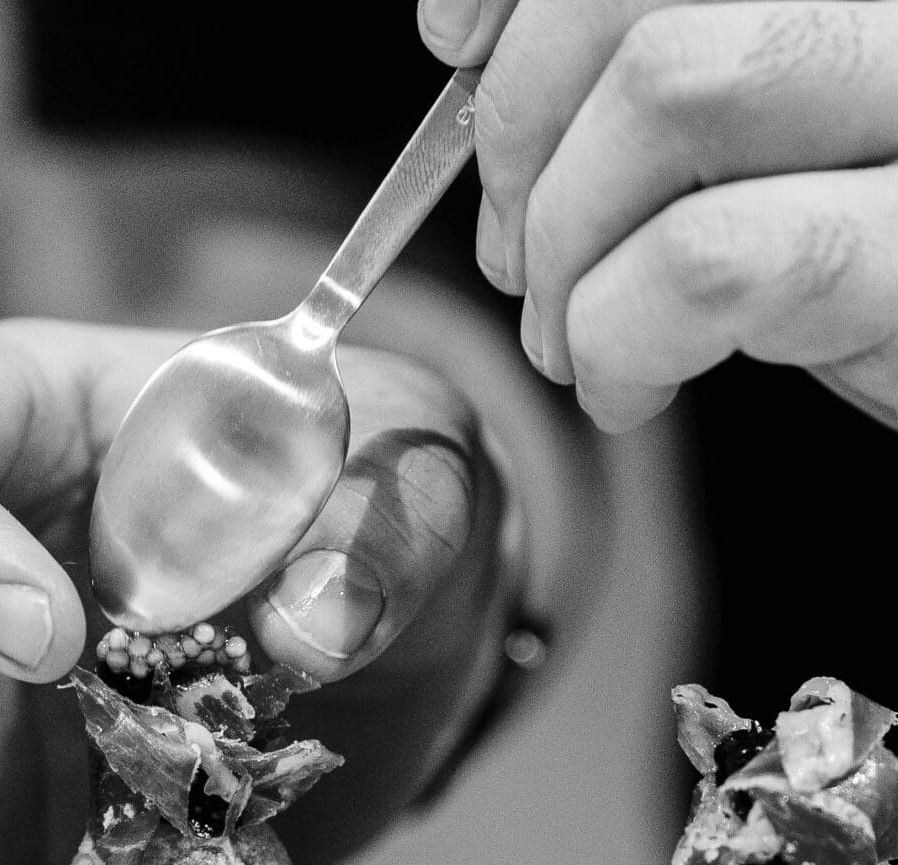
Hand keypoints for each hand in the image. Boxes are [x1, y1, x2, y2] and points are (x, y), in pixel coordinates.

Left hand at [417, 0, 897, 430]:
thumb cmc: (879, 250)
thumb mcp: (776, 135)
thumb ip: (673, 63)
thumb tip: (479, 40)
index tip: (453, 42)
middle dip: (521, 131)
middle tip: (518, 247)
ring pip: (672, 93)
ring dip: (565, 240)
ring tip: (573, 330)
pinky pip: (714, 261)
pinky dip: (620, 335)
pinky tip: (630, 381)